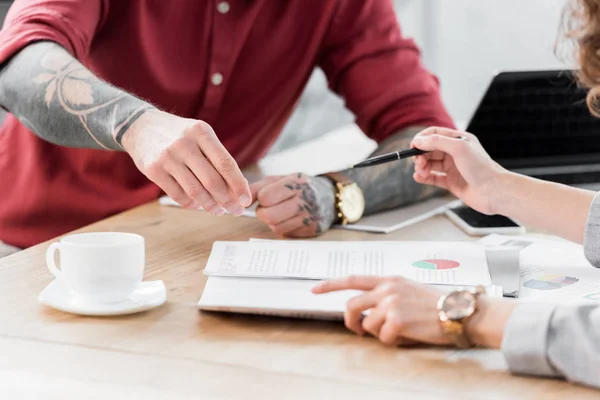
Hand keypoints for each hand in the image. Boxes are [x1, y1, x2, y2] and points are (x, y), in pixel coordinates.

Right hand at [121, 110, 250, 214]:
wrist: (141, 126)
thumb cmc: (180, 134)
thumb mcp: (200, 135)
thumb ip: (216, 157)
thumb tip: (237, 189)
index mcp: (201, 132)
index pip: (225, 163)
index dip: (238, 184)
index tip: (246, 200)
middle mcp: (184, 143)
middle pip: (212, 181)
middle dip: (227, 200)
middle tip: (236, 210)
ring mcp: (167, 157)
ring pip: (195, 191)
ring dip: (210, 205)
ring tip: (219, 210)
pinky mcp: (153, 170)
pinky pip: (178, 195)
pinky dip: (191, 204)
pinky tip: (198, 205)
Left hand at [250, 173, 335, 236]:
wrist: (329, 197)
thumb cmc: (298, 187)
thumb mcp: (280, 180)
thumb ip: (258, 188)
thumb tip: (239, 200)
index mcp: (297, 183)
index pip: (266, 197)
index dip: (261, 199)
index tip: (266, 197)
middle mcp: (306, 199)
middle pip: (269, 216)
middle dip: (264, 213)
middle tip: (269, 207)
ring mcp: (311, 216)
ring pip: (276, 227)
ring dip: (273, 221)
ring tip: (280, 212)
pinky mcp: (313, 230)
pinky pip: (287, 234)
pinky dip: (284, 227)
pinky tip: (290, 219)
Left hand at [313, 276, 515, 348]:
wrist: (461, 311)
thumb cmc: (438, 304)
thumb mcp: (409, 290)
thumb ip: (387, 295)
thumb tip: (368, 312)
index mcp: (389, 280)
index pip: (353, 279)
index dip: (330, 284)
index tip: (314, 289)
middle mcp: (387, 288)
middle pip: (351, 306)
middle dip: (351, 322)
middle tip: (357, 330)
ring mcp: (391, 303)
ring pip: (367, 325)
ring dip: (379, 333)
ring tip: (399, 331)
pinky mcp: (397, 320)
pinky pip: (382, 338)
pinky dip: (392, 342)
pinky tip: (408, 335)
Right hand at [411, 127, 506, 214]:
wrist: (494, 192)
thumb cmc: (482, 168)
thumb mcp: (458, 148)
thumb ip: (437, 142)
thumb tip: (418, 141)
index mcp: (459, 140)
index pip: (435, 134)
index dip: (422, 139)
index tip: (412, 146)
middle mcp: (455, 153)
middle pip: (430, 149)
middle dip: (421, 155)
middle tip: (418, 163)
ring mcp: (453, 168)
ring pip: (430, 164)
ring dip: (422, 167)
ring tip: (421, 172)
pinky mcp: (451, 182)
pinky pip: (433, 178)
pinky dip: (424, 177)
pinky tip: (419, 178)